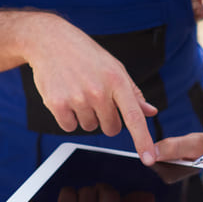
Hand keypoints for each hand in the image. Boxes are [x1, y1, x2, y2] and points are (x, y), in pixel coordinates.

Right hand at [26, 15, 158, 162]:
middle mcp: (99, 91)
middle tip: (96, 97)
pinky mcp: (57, 104)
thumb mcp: (114, 68)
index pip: (134, 117)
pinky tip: (66, 96)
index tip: (149, 159)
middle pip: (111, 128)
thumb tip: (151, 112)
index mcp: (117, 80)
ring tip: (79, 91)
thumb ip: (133, 93)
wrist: (52, 42)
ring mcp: (77, 98)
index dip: (143, 140)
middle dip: (106, 119)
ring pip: (89, 127)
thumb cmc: (87, 56)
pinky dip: (69, 117)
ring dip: (85, 115)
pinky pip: (70, 127)